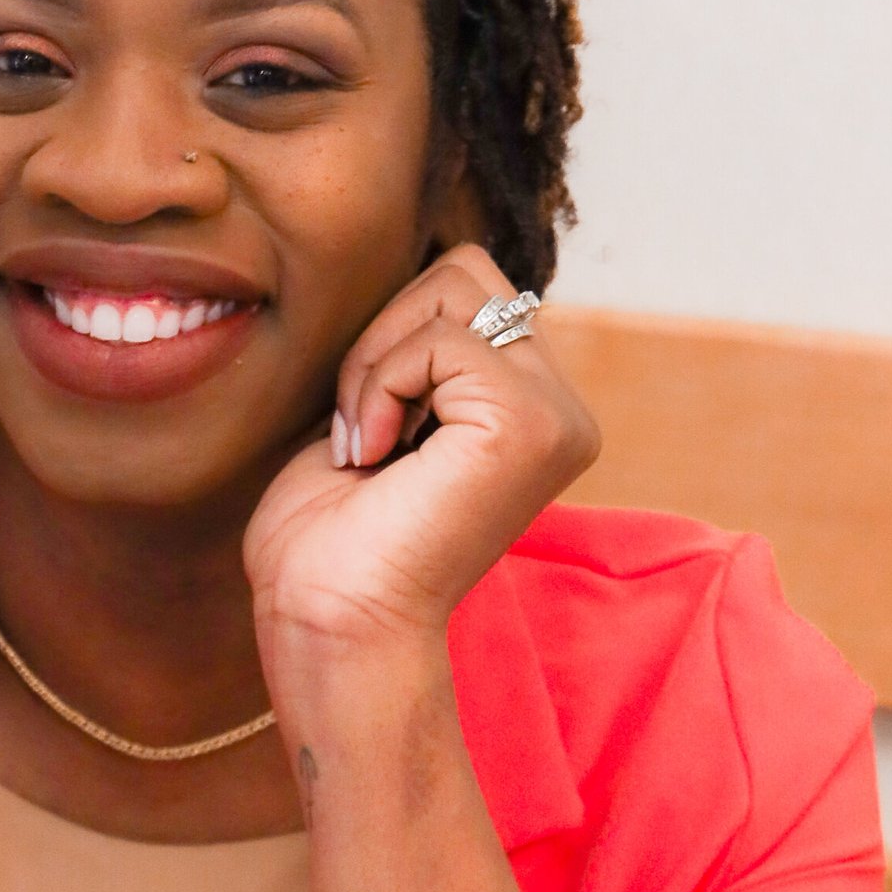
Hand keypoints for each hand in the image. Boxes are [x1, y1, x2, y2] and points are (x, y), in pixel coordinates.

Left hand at [244, 244, 596, 676]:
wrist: (328, 620)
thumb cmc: (332, 539)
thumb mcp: (376, 414)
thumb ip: (413, 349)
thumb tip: (416, 271)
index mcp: (534, 410)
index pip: (463, 290)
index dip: (389, 342)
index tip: (366, 435)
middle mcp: (562, 411)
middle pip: (465, 270)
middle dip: (385, 337)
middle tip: (363, 432)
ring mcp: (557, 415)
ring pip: (453, 288)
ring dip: (378, 360)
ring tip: (370, 445)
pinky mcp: (532, 423)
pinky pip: (439, 339)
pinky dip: (379, 387)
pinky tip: (376, 457)